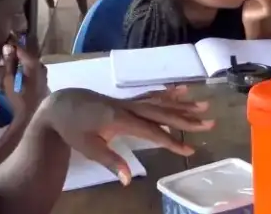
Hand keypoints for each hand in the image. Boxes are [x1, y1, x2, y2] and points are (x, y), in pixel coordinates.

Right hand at [1, 43, 47, 117]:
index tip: (3, 42)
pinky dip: (24, 68)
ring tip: (7, 65)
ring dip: (19, 62)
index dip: (12, 45)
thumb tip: (7, 46)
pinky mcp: (43, 79)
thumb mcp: (9, 79)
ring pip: (29, 62)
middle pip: (26, 55)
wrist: (31, 113)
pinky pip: (32, 69)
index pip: (21, 49)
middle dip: (15, 55)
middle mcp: (41, 65)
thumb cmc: (18, 96)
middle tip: (4, 55)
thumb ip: (9, 62)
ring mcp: (44, 72)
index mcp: (34, 63)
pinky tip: (16, 73)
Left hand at [43, 86, 213, 183]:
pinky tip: (181, 90)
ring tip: (204, 104)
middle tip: (209, 122)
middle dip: (187, 119)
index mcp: (121, 119)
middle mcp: (130, 107)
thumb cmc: (73, 128)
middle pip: (164, 113)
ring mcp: (130, 101)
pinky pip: (152, 96)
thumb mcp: (87, 147)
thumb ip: (110, 161)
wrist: (60, 104)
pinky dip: (168, 93)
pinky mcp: (128, 100)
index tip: (190, 150)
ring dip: (183, 104)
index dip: (172, 141)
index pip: (153, 132)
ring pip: (161, 102)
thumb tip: (128, 180)